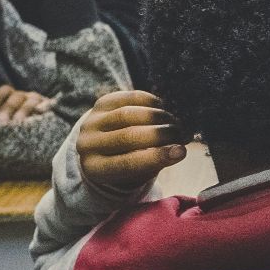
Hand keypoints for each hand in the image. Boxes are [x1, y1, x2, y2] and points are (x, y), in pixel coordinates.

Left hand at [0, 85, 55, 123]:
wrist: (38, 130)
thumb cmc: (13, 125)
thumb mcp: (4, 118)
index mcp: (13, 96)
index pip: (6, 90)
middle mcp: (26, 97)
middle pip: (17, 97)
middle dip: (8, 108)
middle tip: (1, 120)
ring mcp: (38, 102)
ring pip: (31, 101)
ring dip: (24, 110)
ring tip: (18, 122)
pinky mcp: (48, 108)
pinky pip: (47, 105)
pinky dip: (45, 106)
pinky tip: (41, 111)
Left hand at [77, 90, 191, 194]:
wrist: (101, 144)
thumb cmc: (127, 162)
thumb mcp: (137, 171)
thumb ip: (154, 162)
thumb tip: (179, 149)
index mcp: (95, 169)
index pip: (127, 163)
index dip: (157, 157)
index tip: (182, 152)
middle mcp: (87, 145)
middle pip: (128, 137)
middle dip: (160, 134)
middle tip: (181, 134)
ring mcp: (91, 121)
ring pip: (128, 115)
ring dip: (158, 117)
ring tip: (174, 123)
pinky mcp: (100, 103)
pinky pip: (128, 98)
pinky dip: (150, 102)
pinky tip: (162, 109)